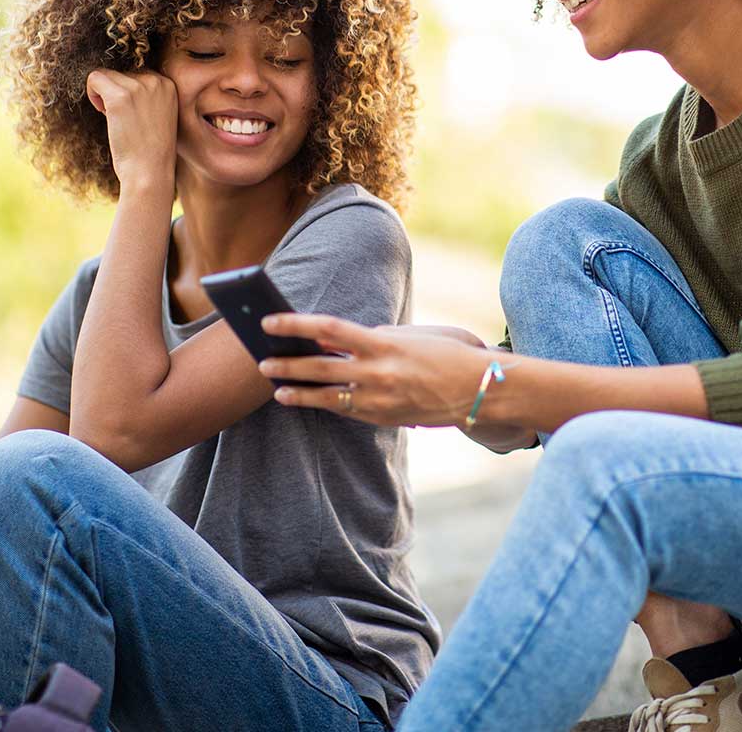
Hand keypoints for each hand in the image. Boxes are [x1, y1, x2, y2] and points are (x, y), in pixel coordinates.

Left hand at [85, 68, 177, 191]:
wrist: (149, 173)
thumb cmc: (149, 152)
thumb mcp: (157, 116)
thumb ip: (146, 96)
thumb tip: (116, 81)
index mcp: (168, 84)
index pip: (137, 74)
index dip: (128, 93)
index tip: (131, 115)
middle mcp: (155, 81)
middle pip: (121, 73)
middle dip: (115, 93)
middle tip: (122, 120)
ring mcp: (138, 88)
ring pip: (106, 75)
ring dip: (103, 94)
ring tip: (113, 118)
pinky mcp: (119, 97)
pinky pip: (94, 78)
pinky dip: (92, 93)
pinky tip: (101, 112)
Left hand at [254, 314, 497, 427]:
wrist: (480, 391)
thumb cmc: (446, 354)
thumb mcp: (408, 335)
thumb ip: (369, 336)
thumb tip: (331, 337)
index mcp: (383, 345)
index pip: (328, 329)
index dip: (295, 325)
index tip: (269, 321)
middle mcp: (378, 374)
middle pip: (320, 368)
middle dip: (287, 366)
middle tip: (261, 362)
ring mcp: (380, 400)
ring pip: (327, 397)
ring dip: (298, 393)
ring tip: (277, 389)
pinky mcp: (383, 419)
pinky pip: (346, 410)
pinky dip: (325, 403)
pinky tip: (305, 400)